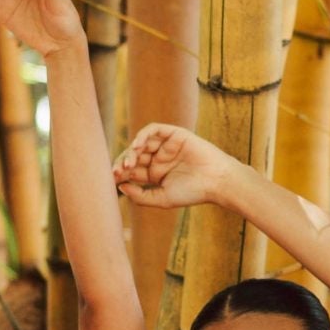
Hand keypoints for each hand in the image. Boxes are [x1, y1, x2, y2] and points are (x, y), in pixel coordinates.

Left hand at [113, 123, 234, 210]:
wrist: (216, 182)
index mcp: (155, 174)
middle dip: (123, 163)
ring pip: (141, 143)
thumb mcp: (162, 198)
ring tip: (129, 163)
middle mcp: (158, 158)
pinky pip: (154, 130)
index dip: (121, 173)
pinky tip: (138, 146)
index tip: (113, 179)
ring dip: (131, 151)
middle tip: (118, 172)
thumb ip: (140, 195)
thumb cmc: (192, 192)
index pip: (132, 170)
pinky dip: (143, 135)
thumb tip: (120, 187)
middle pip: (134, 156)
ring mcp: (166, 145)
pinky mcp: (174, 134)